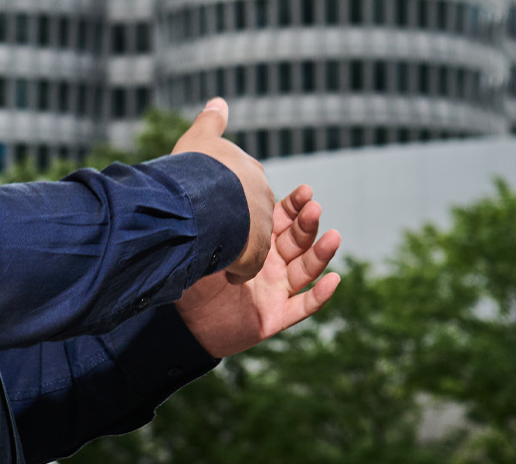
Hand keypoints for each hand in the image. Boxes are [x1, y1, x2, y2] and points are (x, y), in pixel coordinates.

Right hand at [172, 97, 273, 283]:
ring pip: (248, 240)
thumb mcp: (200, 137)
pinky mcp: (256, 253)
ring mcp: (262, 226)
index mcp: (250, 172)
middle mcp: (262, 198)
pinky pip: (246, 266)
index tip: (209, 200)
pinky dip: (234, 268)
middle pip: (249, 214)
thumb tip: (219, 100)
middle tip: (208, 226)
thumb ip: (211, 121)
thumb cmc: (198, 167)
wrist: (201, 197)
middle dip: (233, 222)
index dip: (227, 194)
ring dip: (233, 246)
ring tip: (211, 247)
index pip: (244, 185)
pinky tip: (216, 268)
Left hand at [174, 184, 340, 357]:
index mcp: (257, 243)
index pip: (282, 219)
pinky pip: (302, 306)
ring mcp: (276, 290)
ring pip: (305, 269)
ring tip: (334, 237)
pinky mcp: (275, 317)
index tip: (305, 191)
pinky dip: (320, 295)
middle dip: (307, 223)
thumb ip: (218, 225)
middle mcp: (272, 263)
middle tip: (313, 208)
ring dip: (321, 253)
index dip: (296, 205)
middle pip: (297, 240)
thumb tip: (220, 191)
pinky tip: (334, 280)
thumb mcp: (204, 248)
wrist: (181, 324)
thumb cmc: (190, 279)